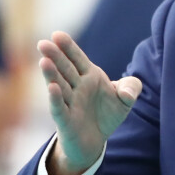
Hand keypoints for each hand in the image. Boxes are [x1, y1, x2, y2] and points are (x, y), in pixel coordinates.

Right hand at [38, 31, 140, 174]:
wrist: (95, 140)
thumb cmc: (106, 114)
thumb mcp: (125, 100)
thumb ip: (131, 88)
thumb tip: (128, 93)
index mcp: (89, 76)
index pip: (77, 58)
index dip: (68, 47)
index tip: (57, 34)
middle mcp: (76, 87)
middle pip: (64, 68)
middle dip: (54, 56)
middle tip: (43, 43)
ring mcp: (69, 102)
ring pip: (58, 85)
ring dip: (51, 74)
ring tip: (43, 61)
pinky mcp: (65, 120)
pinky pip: (59, 108)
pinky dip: (55, 98)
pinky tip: (52, 88)